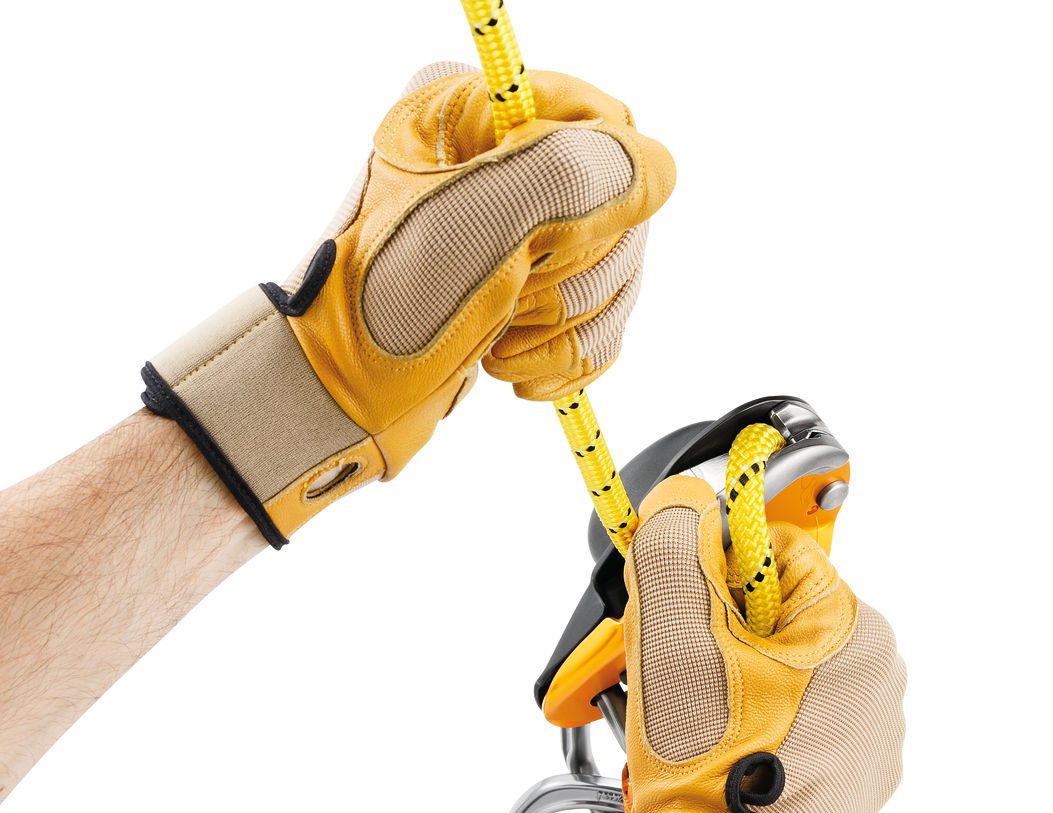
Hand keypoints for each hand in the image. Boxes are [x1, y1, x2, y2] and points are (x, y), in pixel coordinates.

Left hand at [141, 62, 674, 547]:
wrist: (337, 401)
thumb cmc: (379, 310)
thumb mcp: (471, 225)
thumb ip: (574, 174)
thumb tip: (656, 169)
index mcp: (475, 113)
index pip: (602, 127)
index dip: (590, 200)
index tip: (533, 246)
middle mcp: (502, 160)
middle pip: (620, 208)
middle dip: (570, 279)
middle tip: (505, 300)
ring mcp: (523, 227)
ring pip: (619, 270)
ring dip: (565, 326)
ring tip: (497, 340)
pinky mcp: (536, 287)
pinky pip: (604, 316)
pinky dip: (569, 354)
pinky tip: (512, 363)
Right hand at [622, 476, 905, 812]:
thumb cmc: (712, 765)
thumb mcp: (673, 631)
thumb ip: (675, 542)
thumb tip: (682, 499)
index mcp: (857, 630)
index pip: (775, 552)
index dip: (713, 572)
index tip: (682, 608)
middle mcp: (877, 677)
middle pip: (771, 611)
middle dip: (711, 631)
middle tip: (677, 671)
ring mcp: (866, 732)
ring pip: (777, 667)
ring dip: (723, 677)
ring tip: (692, 719)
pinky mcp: (847, 774)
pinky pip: (791, 718)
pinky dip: (749, 721)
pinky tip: (718, 748)